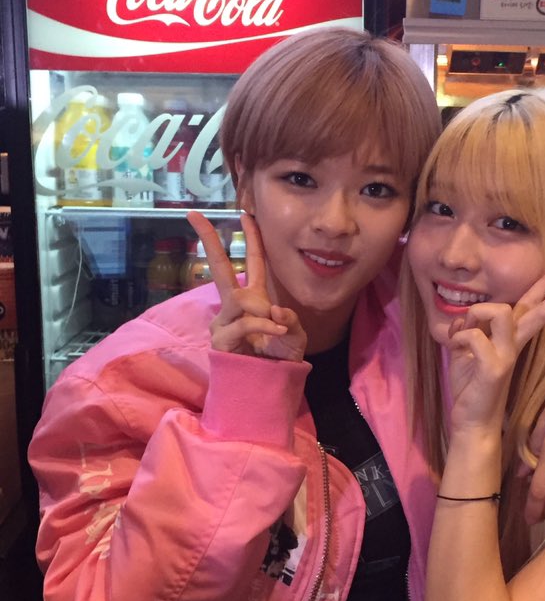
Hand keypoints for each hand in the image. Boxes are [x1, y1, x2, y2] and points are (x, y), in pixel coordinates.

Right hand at [187, 211, 306, 360]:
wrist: (269, 387)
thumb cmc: (279, 360)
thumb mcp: (295, 336)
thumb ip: (289, 319)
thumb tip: (272, 307)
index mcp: (254, 299)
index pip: (251, 263)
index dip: (250, 238)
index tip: (244, 213)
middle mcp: (235, 306)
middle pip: (219, 267)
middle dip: (207, 239)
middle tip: (194, 215)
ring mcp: (224, 322)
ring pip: (239, 299)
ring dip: (260, 310)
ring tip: (277, 325)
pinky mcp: (220, 339)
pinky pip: (244, 323)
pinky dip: (263, 325)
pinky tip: (275, 330)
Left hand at [447, 266, 544, 433]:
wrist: (471, 422)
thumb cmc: (470, 387)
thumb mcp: (465, 351)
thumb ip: (469, 330)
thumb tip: (464, 316)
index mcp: (509, 339)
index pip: (532, 308)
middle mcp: (513, 345)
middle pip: (535, 308)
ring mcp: (506, 356)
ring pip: (503, 311)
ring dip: (478, 313)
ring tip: (465, 330)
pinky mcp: (494, 368)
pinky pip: (474, 335)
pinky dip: (459, 336)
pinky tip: (455, 347)